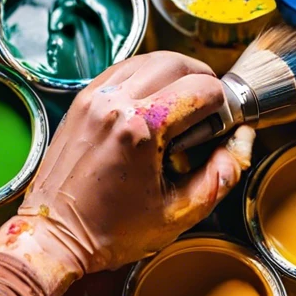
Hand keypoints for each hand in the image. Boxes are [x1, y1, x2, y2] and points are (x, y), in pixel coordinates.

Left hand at [16, 51, 255, 275]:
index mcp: (140, 129)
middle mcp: (115, 104)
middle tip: (208, 110)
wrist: (54, 236)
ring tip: (182, 105)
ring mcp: (94, 99)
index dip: (222, 106)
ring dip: (174, 74)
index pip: (202, 89)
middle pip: (177, 62)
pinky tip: (152, 103)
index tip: (220, 126)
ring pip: (148, 59)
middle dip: (202, 81)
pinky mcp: (81, 102)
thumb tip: (241, 143)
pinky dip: (144, 77)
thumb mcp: (177, 215)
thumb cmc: (110, 232)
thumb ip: (219, 177)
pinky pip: (122, 70)